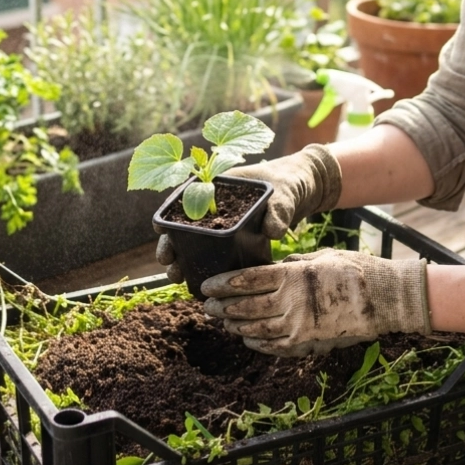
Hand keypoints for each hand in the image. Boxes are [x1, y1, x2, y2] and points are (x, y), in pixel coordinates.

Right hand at [154, 144, 342, 283]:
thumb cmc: (290, 182)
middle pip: (183, 224)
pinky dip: (206, 265)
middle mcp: (216, 204)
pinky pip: (215, 253)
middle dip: (171, 245)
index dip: (168, 214)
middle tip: (168, 265)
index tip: (160, 230)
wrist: (304, 189)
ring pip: (195, 242)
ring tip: (177, 278)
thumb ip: (279, 209)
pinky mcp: (234, 239)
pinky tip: (199, 281)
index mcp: (219, 184)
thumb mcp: (284, 193)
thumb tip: (273, 232)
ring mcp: (223, 223)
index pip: (184, 197)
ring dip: (184, 259)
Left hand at [200, 248, 429, 356]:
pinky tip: (248, 339)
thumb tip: (272, 268)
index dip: (223, 284)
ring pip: (255, 329)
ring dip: (235, 326)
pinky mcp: (308, 343)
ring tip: (223, 321)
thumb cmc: (357, 271)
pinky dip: (257, 343)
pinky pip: (274, 346)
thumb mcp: (322, 257)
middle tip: (207, 306)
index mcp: (292, 276)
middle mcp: (290, 302)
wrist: (386, 299)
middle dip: (222, 306)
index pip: (246, 279)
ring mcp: (298, 326)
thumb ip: (293, 264)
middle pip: (244, 306)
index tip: (207, 286)